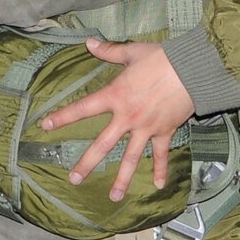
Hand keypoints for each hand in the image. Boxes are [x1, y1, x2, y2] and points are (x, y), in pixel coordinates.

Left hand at [38, 38, 196, 201]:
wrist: (194, 69)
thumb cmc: (162, 58)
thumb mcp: (132, 52)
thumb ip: (108, 50)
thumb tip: (88, 42)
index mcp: (115, 96)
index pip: (82, 108)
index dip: (63, 117)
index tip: (45, 125)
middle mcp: (127, 117)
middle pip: (103, 144)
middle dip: (87, 163)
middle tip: (73, 179)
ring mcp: (146, 128)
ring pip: (131, 158)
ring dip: (123, 178)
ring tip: (114, 197)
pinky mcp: (165, 131)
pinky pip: (161, 154)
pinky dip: (161, 169)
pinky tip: (158, 186)